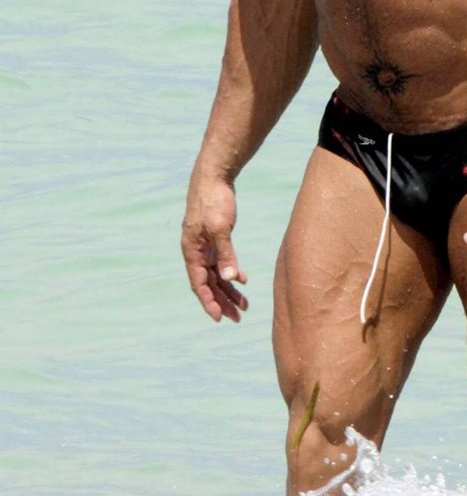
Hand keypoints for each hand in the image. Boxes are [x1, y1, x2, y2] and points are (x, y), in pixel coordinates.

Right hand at [181, 174, 248, 321]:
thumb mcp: (220, 227)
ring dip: (229, 290)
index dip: (209, 302)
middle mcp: (195, 251)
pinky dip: (231, 272)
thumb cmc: (213, 200)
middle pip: (208, 283)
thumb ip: (225, 253)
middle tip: (238, 318)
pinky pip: (221, 262)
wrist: (214, 176)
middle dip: (222, 302)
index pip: (199, 284)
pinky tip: (243, 281)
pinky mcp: (214, 239)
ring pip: (216, 274)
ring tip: (245, 306)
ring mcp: (204, 245)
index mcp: (191, 251)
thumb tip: (230, 278)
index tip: (220, 318)